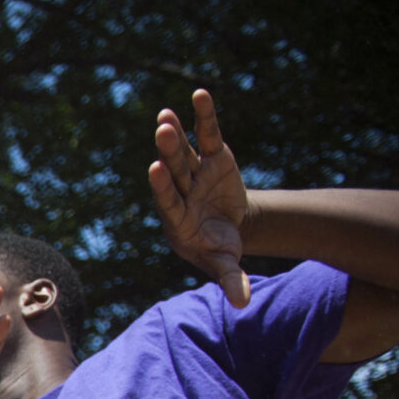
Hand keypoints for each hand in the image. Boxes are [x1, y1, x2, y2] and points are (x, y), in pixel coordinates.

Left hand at [150, 88, 253, 308]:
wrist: (227, 228)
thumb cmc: (220, 249)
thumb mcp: (226, 264)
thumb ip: (232, 280)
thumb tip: (243, 304)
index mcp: (178, 219)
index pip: (167, 200)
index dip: (162, 186)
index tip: (155, 170)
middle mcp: (181, 192)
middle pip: (172, 171)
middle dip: (168, 154)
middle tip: (161, 133)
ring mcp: (194, 173)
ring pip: (182, 152)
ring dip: (175, 134)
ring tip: (165, 115)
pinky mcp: (211, 157)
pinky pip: (205, 135)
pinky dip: (203, 116)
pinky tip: (198, 95)